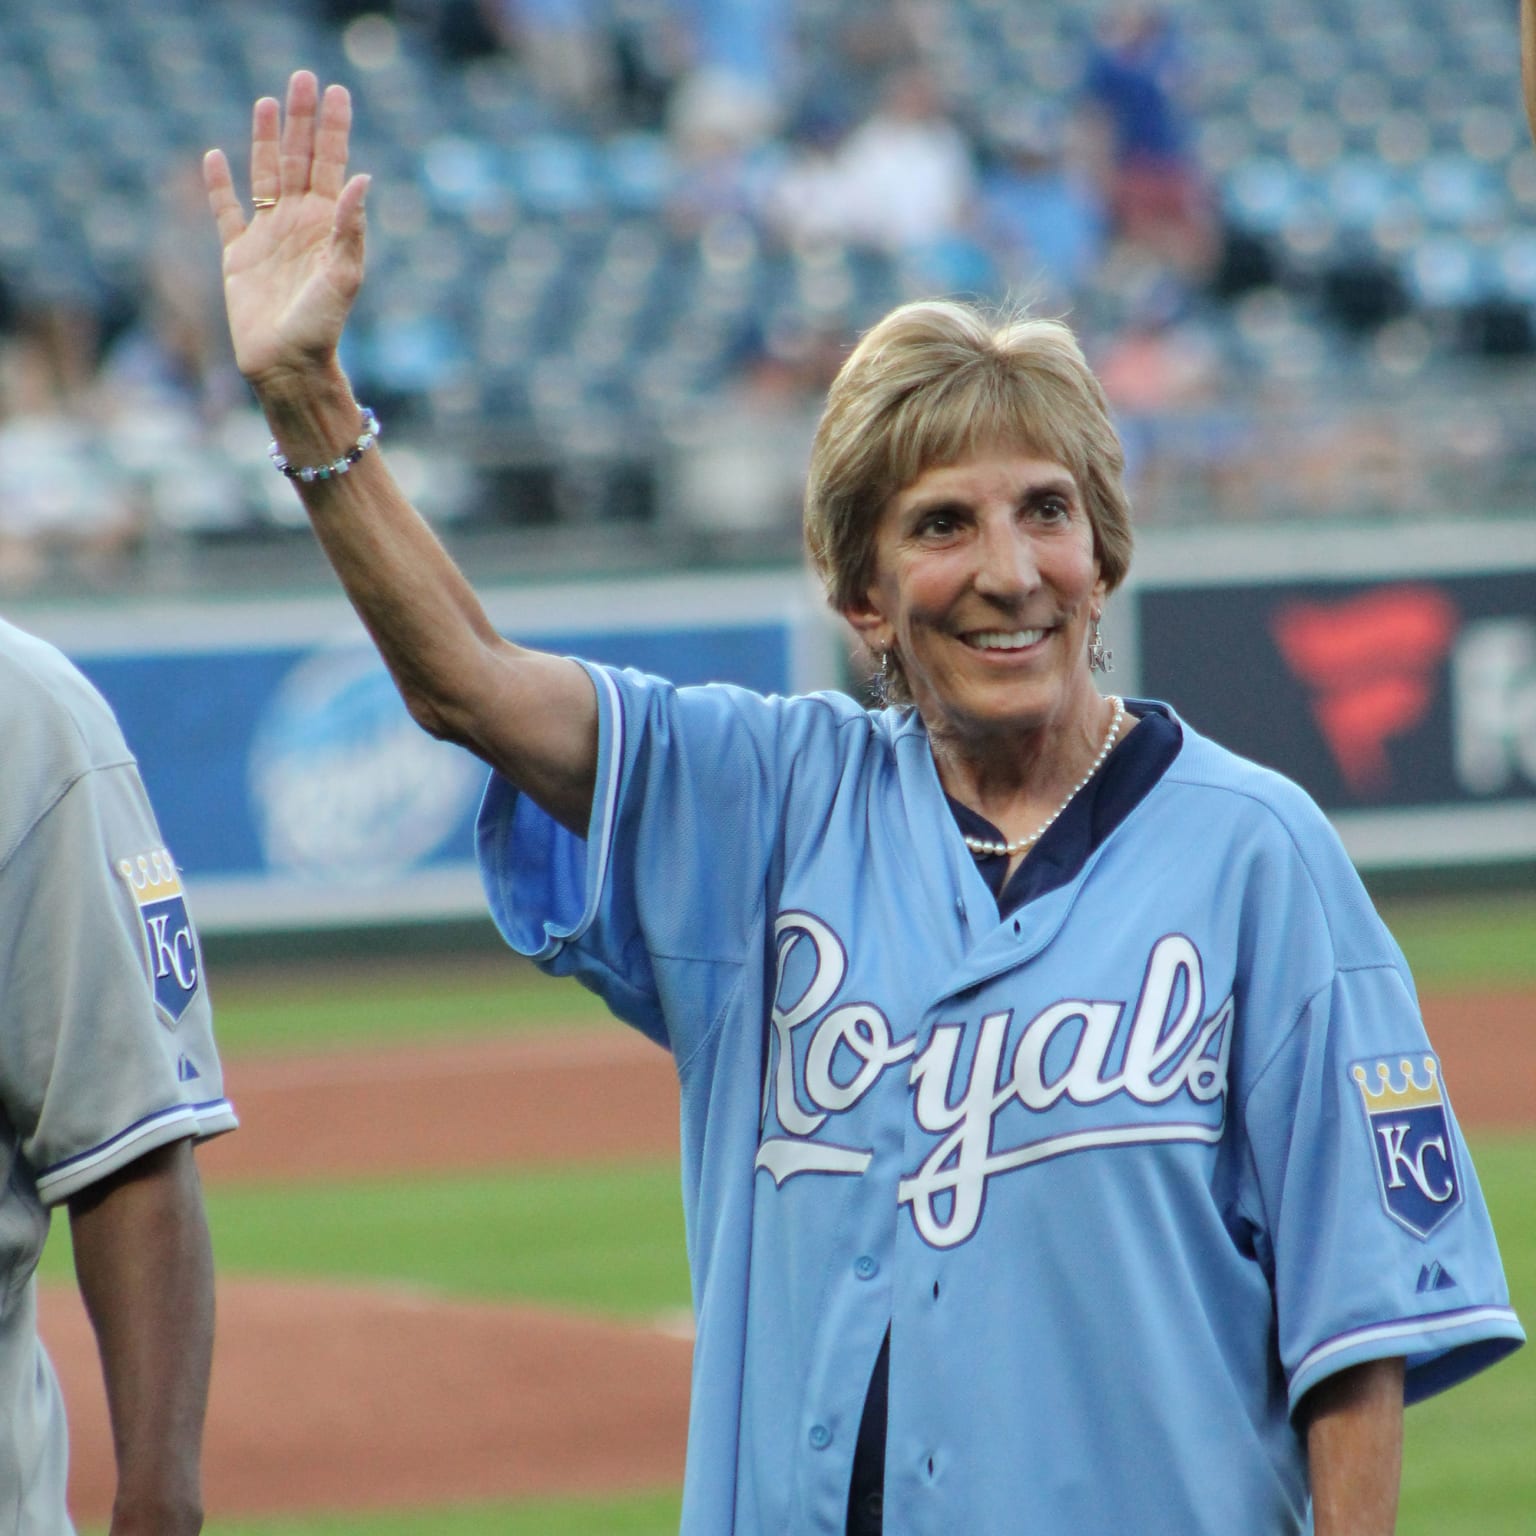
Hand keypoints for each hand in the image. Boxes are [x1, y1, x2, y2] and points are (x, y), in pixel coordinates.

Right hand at [203, 70, 368, 390]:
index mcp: (327, 227)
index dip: (333, 129)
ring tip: (267, 103)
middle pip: (299, 159)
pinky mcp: (238, 256)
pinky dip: (219, 186)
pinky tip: (216, 157)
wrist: (287, 366)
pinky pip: (226, 212)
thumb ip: (350, 229)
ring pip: (264, 176)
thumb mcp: (344, 277)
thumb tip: (361, 179)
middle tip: (302, 77)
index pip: (332, 166)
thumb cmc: (321, 328)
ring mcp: (267, 238)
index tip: (336, 91)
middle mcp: (298, 225)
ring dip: (265, 140)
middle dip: (301, 120)